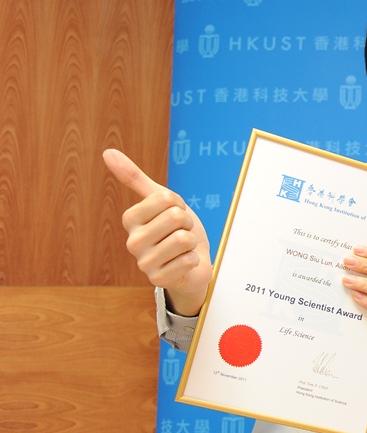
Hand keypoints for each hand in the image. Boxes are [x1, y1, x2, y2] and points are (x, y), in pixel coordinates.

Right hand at [103, 149, 211, 315]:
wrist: (191, 263)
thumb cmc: (176, 229)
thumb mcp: (162, 201)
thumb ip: (135, 178)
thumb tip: (107, 152)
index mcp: (130, 219)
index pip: (166, 198)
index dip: (179, 205)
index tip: (174, 215)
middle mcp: (132, 241)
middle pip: (176, 217)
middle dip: (187, 224)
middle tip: (181, 232)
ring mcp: (144, 263)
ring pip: (183, 239)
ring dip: (192, 243)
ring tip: (183, 248)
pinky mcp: (158, 280)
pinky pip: (189, 260)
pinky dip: (193, 260)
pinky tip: (184, 264)